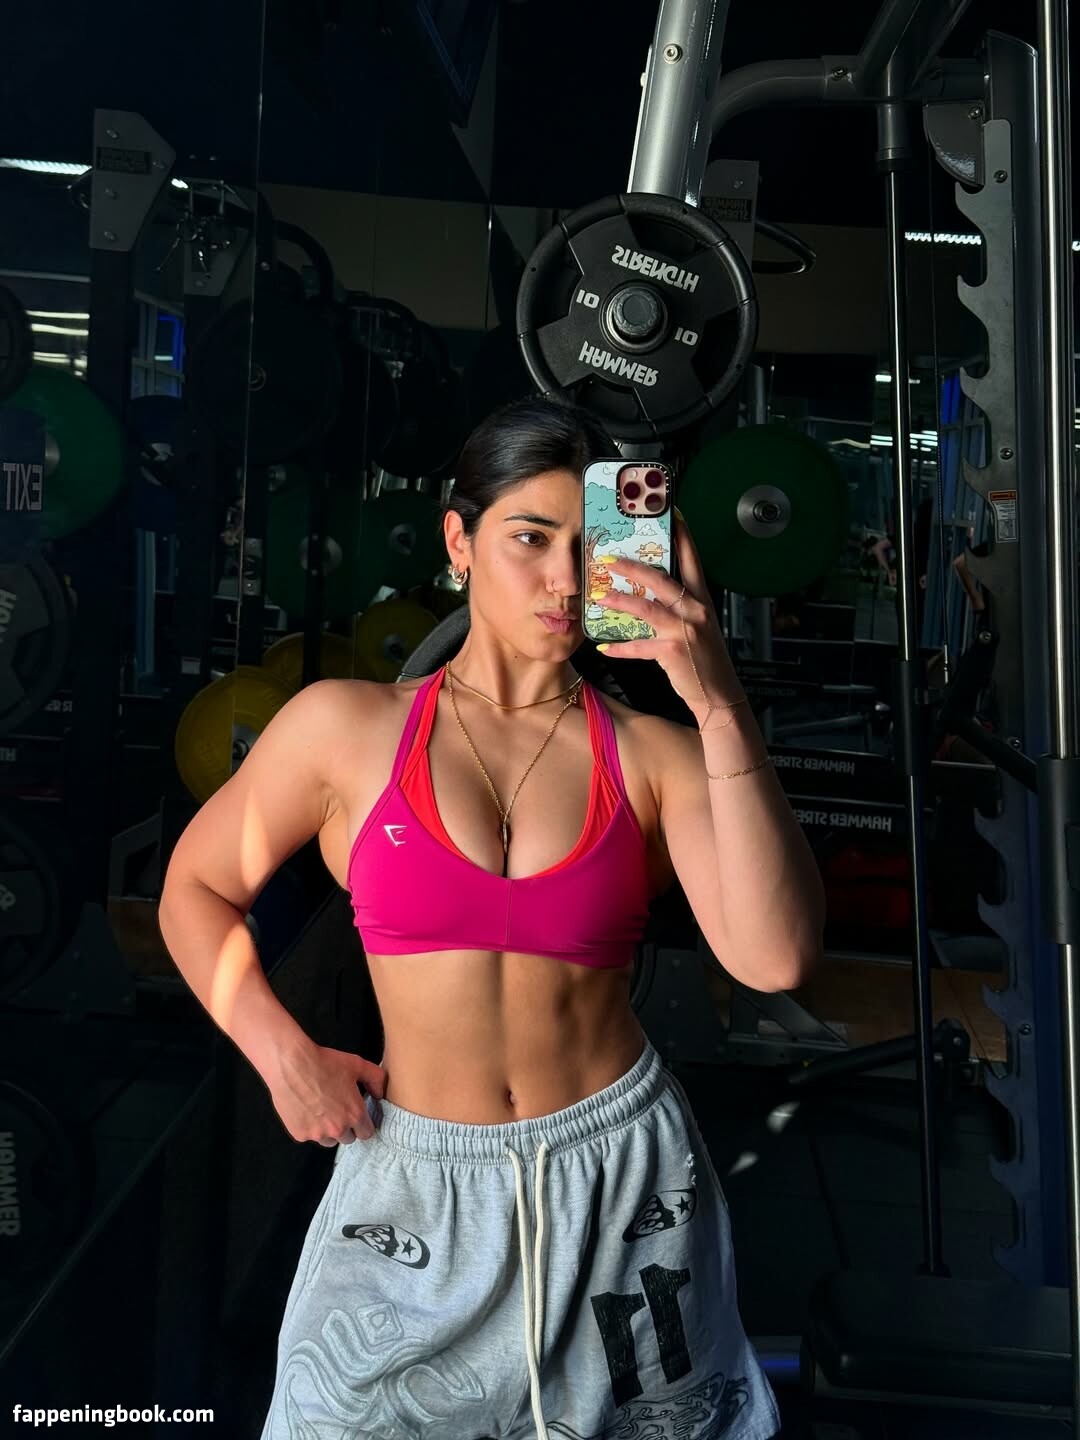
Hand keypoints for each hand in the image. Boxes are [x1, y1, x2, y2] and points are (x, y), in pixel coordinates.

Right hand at [266, 1043, 386, 1145]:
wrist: (290, 1063)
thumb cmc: (324, 1062)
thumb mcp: (357, 1064)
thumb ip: (376, 1079)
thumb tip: (379, 1095)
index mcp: (354, 1114)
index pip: (367, 1133)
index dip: (363, 1124)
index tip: (357, 1115)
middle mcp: (337, 1129)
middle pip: (348, 1138)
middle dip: (346, 1127)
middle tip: (338, 1108)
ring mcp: (317, 1133)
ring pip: (329, 1140)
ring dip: (328, 1130)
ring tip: (322, 1109)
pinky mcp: (299, 1134)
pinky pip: (309, 1135)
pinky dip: (309, 1126)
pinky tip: (306, 1108)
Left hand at [593, 510, 743, 725]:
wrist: (719, 695)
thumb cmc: (704, 659)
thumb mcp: (698, 625)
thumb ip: (680, 606)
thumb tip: (650, 589)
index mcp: (701, 599)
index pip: (691, 560)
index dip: (681, 535)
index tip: (669, 513)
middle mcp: (695, 610)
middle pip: (661, 578)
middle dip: (632, 565)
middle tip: (607, 558)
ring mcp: (685, 630)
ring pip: (647, 607)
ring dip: (619, 600)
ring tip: (598, 595)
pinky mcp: (673, 651)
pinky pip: (639, 646)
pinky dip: (620, 647)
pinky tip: (604, 647)